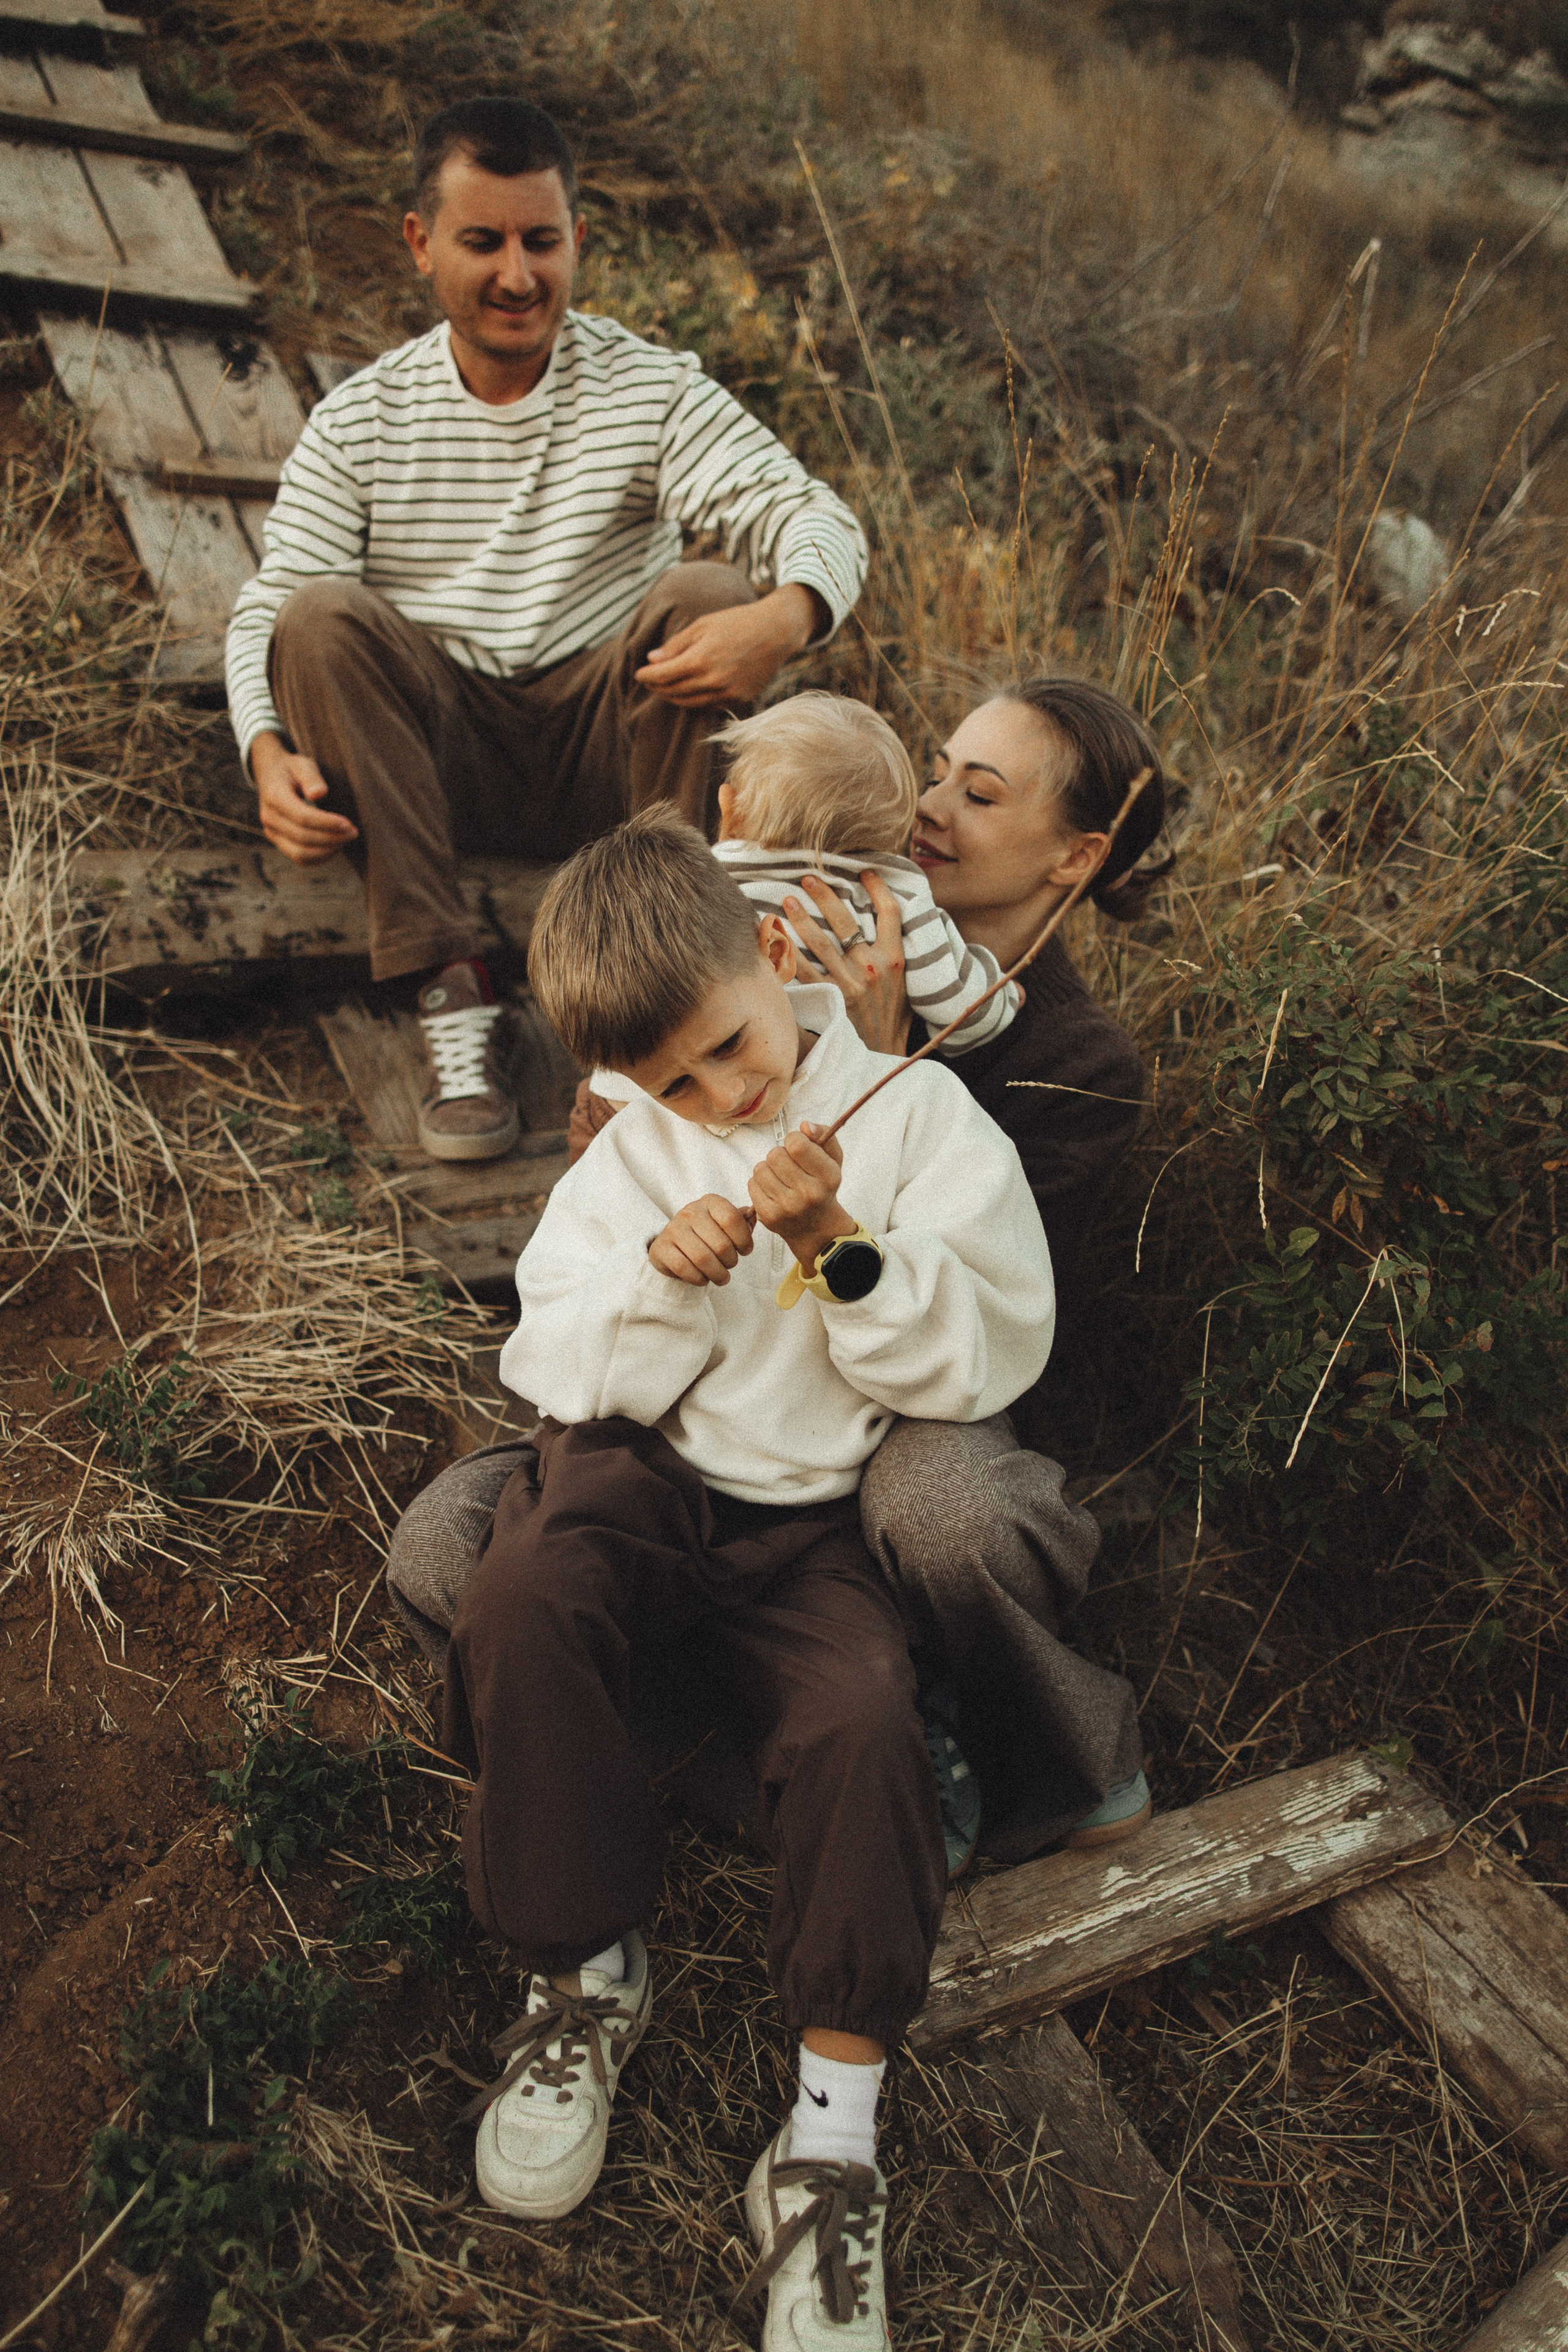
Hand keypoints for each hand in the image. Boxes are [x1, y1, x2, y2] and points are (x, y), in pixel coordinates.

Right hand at [251, 731, 357, 865]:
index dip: (327, 823)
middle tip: (353, 832)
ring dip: (327, 851)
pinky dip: (320, 857)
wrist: (272, 775)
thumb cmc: (292, 769)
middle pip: (303, 838)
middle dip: (331, 838)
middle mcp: (269, 818)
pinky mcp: (279, 842)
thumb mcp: (302, 764)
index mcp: (274, 796)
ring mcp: (272, 832)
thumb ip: (311, 777)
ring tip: (346, 839)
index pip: (302, 817)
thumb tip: (319, 794)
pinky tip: (335, 846)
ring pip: (300, 854)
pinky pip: (300, 858)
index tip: (348, 823)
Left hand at [634, 584, 824, 707]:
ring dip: (673, 697)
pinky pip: (708, 706)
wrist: (776, 632)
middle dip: (658, 687)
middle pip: (673, 692)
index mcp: (700, 659)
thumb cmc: (737, 622)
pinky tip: (689, 691)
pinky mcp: (738, 699)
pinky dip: (694, 700)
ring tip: (665, 688)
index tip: (639, 673)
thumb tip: (652, 659)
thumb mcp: (702, 625)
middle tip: (650, 680)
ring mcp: (727, 693)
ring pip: (689, 703)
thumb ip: (676, 644)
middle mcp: (712, 681)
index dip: (647, 676)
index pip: (663, 675)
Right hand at [649, 1195, 756, 1286]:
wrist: (673, 1245)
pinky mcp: (661, 1248)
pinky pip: (684, 1268)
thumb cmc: (707, 1235)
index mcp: (710, 1202)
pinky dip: (698, 1279)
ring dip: (718, 1274)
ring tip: (722, 1277)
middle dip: (731, 1261)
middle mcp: (690, 1211)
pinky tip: (703, 1279)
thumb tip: (754, 1214)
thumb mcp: (725, 1225)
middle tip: (730, 1265)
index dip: (744, 1240)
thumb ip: (742, 1222)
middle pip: (720, 1244)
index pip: (732, 1219)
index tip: (745, 1250)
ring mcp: (673, 1229)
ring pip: (703, 1259)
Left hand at [749, 1122, 854, 1270]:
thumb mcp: (833, 1159)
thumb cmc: (822, 1186)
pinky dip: (759, 1184)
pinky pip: (752, 1184)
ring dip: (768, 1169)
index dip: (794, 1139)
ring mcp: (788, 1207)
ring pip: (760, 1168)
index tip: (798, 1148)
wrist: (815, 1226)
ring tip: (780, 1178)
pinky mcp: (769, 1216)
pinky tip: (773, 1190)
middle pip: (775, 1154)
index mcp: (828, 1177)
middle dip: (779, 1154)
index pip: (797, 1144)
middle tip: (789, 1166)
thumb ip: (824, 1135)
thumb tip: (805, 1126)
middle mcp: (809, 1194)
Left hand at [782, 871, 912, 1055]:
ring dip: (801, 917)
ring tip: (787, 900)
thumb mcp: (906, 982)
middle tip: (809, 878)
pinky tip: (777, 937)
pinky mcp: (830, 998)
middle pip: (846, 919)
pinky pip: (804, 968)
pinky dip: (789, 951)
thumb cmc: (893, 1017)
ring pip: (821, 940)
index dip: (877, 888)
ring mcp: (849, 982)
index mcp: (895, 958)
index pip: (890, 911)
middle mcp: (873, 967)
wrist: (884, 1054)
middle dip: (825, 895)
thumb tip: (883, 924)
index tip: (864, 872)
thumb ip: (895, 953)